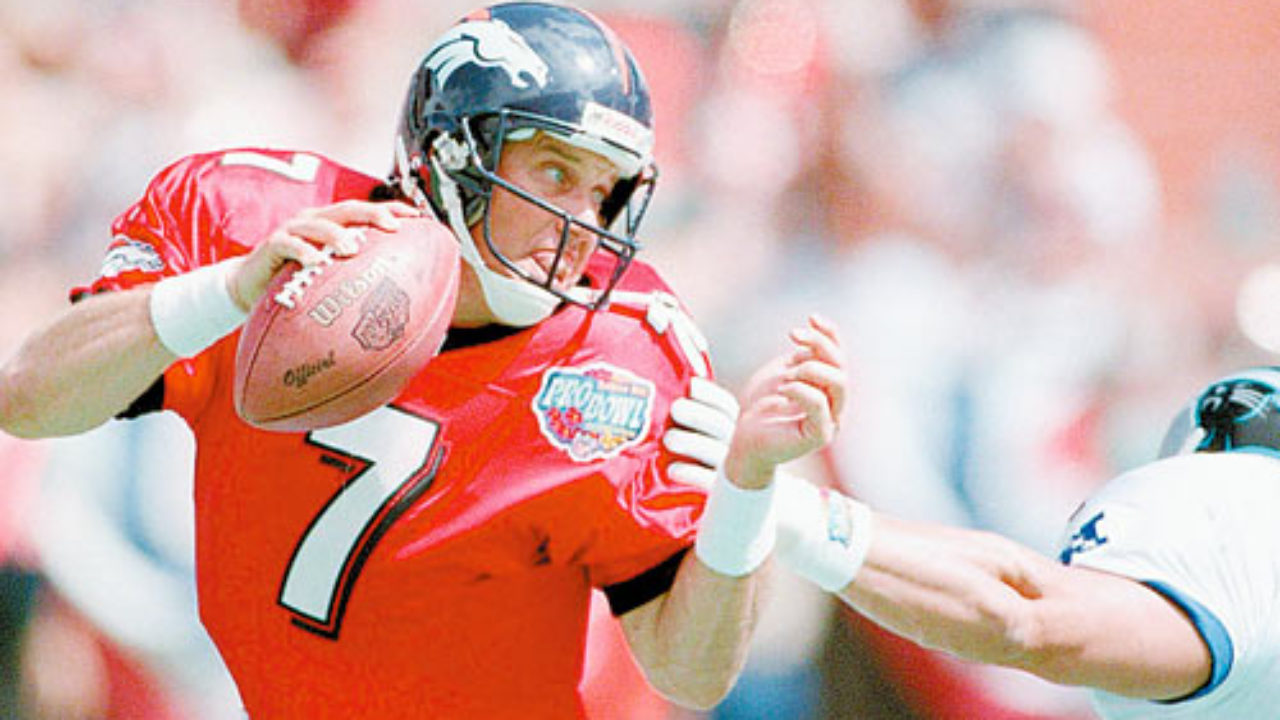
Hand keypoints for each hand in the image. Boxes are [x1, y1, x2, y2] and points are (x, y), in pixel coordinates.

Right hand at [226, 200, 420, 310]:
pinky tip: (315, 262)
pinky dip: (302, 251)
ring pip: (319, 224)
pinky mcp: (272, 244)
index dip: (391, 209)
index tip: (417, 216)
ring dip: (337, 234)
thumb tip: (397, 309)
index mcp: (333, 225)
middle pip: (348, 210)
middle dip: (372, 214)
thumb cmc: (295, 283)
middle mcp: (315, 221)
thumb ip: (356, 283)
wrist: (249, 288)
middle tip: (392, 226)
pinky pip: (288, 244)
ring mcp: (293, 230)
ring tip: (353, 248)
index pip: (366, 212)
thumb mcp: (329, 280)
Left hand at [664, 377, 738, 489]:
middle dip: (697, 415)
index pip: (726, 406)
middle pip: (720, 426)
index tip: (690, 387)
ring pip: (715, 452)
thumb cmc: (705, 461)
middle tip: (676, 408)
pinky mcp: (722, 494)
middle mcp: (736, 446)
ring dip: (691, 442)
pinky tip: (672, 470)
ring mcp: (732, 470)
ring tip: (669, 438)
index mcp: (733, 427)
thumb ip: (693, 414)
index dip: (709, 395)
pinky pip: (710, 483)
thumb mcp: (706, 434)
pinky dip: (691, 473)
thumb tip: (673, 388)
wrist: (733, 506)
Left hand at [724, 315, 845, 489]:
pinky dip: (801, 389)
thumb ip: (800, 358)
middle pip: (842, 367)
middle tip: (793, 335)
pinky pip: (819, 404)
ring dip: (811, 367)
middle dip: (820, 344)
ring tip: (786, 373)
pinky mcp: (819, 435)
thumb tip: (814, 337)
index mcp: (828, 388)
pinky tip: (783, 389)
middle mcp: (835, 404)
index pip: (840, 356)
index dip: (830, 334)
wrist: (743, 440)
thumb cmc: (761, 407)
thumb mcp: (780, 373)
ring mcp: (830, 421)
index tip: (811, 318)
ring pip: (839, 383)